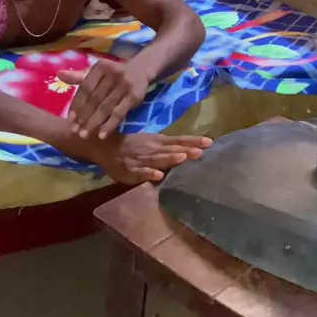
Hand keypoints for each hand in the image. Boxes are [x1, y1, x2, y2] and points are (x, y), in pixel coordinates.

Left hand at [59, 58, 149, 139]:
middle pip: (95, 99)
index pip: (85, 87)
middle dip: (84, 116)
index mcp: (101, 67)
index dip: (77, 104)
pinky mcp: (134, 97)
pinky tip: (102, 135)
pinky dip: (110, 125)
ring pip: (106, 107)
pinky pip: (120, 113)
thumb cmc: (112, 74)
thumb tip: (59, 75)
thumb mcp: (97, 72)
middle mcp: (113, 74)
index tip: (70, 119)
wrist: (140, 70)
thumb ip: (79, 77)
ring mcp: (125, 85)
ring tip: (84, 135)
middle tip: (75, 131)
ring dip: (94, 123)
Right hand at [91, 132, 212, 184]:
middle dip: (186, 150)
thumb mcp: (152, 142)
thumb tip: (192, 149)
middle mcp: (152, 148)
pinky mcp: (131, 170)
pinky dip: (149, 173)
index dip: (193, 141)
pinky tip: (158, 176)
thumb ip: (169, 147)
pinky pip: (141, 172)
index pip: (179, 140)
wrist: (107, 147)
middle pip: (172, 149)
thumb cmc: (133, 145)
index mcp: (159, 141)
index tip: (210, 142)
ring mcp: (142, 159)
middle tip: (202, 151)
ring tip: (183, 158)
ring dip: (170, 158)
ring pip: (158, 159)